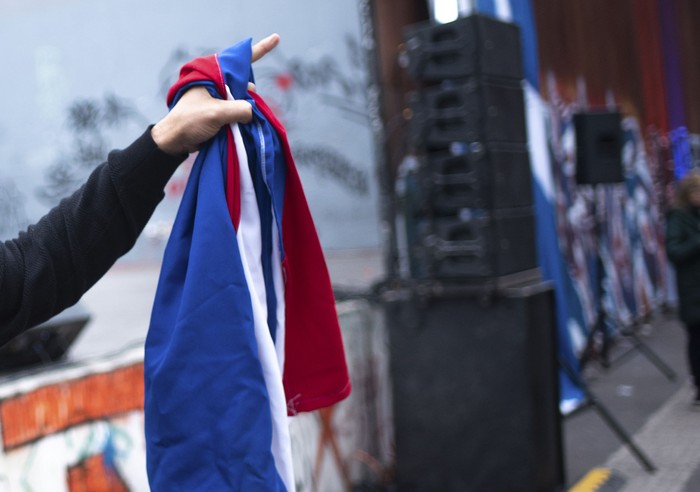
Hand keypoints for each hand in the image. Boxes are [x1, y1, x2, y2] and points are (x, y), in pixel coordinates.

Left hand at [152, 33, 279, 154]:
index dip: (260, 49)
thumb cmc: (189, 121)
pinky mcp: (221, 111)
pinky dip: (244, 116)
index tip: (276, 38)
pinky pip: (240, 110)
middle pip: (244, 82)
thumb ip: (239, 109)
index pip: (238, 60)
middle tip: (237, 111)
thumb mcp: (216, 113)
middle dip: (249, 93)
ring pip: (244, 98)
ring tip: (235, 122)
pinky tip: (241, 125)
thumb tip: (252, 111)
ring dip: (246, 108)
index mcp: (213, 75)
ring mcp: (220, 97)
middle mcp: (218, 83)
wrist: (175, 140)